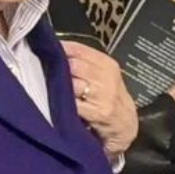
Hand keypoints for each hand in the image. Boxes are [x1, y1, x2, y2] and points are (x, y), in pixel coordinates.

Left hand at [61, 42, 137, 156]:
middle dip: (60, 69)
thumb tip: (56, 49)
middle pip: (74, 66)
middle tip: (50, 73)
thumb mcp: (103, 74)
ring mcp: (103, 96)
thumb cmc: (109, 97)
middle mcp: (107, 78)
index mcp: (107, 64)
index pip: (79, 49)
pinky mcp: (97, 113)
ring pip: (73, 84)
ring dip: (61, 86)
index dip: (61, 50)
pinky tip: (62, 103)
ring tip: (55, 89)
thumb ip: (84, 61)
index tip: (49, 52)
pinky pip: (74, 103)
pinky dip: (64, 102)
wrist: (125, 123)